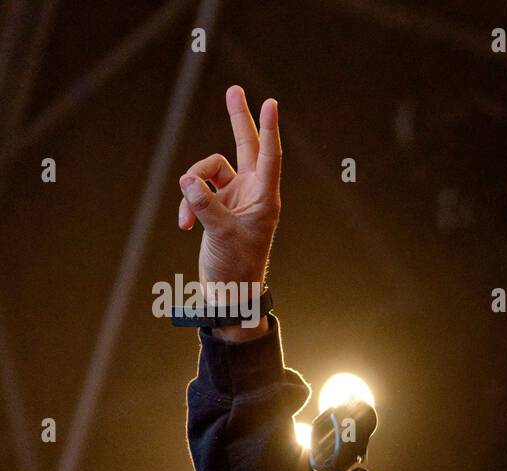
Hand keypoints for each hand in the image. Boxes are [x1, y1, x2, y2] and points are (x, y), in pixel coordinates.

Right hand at [177, 86, 280, 341]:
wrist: (229, 293)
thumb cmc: (235, 268)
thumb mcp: (220, 236)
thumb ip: (204, 206)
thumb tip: (188, 180)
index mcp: (265, 199)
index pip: (269, 156)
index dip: (269, 129)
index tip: (270, 103)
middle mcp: (253, 193)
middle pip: (246, 147)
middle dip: (238, 120)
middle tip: (235, 90)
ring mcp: (236, 197)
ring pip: (210, 170)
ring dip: (192, 186)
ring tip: (187, 214)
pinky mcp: (219, 204)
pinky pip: (198, 188)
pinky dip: (188, 201)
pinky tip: (183, 224)